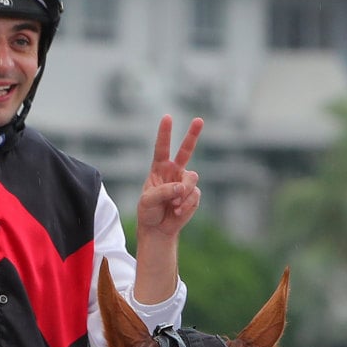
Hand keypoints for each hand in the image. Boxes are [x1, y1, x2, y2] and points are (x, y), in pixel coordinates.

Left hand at [134, 116, 202, 240]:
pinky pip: (194, 195)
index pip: (162, 148)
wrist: (158, 229)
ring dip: (183, 192)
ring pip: (192, 178)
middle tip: (199, 119)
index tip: (167, 117)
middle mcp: (174, 172)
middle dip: (193, 135)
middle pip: (186, 150)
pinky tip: (177, 211)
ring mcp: (185, 183)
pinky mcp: (193, 195)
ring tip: (174, 205)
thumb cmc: (149, 212)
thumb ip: (163, 191)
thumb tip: (181, 187)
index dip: (165, 133)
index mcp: (159, 169)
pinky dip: (186, 204)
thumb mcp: (147, 201)